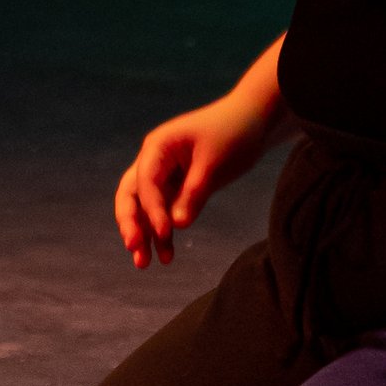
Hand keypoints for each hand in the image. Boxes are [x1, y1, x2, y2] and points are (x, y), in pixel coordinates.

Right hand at [115, 94, 271, 267]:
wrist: (254, 121)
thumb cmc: (233, 133)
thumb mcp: (214, 163)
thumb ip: (194, 193)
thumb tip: (177, 226)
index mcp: (158, 146)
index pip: (145, 182)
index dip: (152, 209)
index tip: (165, 232)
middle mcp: (154, 161)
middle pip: (131, 195)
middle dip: (131, 223)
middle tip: (134, 249)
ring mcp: (164, 175)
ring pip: (145, 208)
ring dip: (144, 234)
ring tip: (145, 264)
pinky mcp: (178, 188)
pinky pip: (164, 213)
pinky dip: (163, 233)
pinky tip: (167, 256)